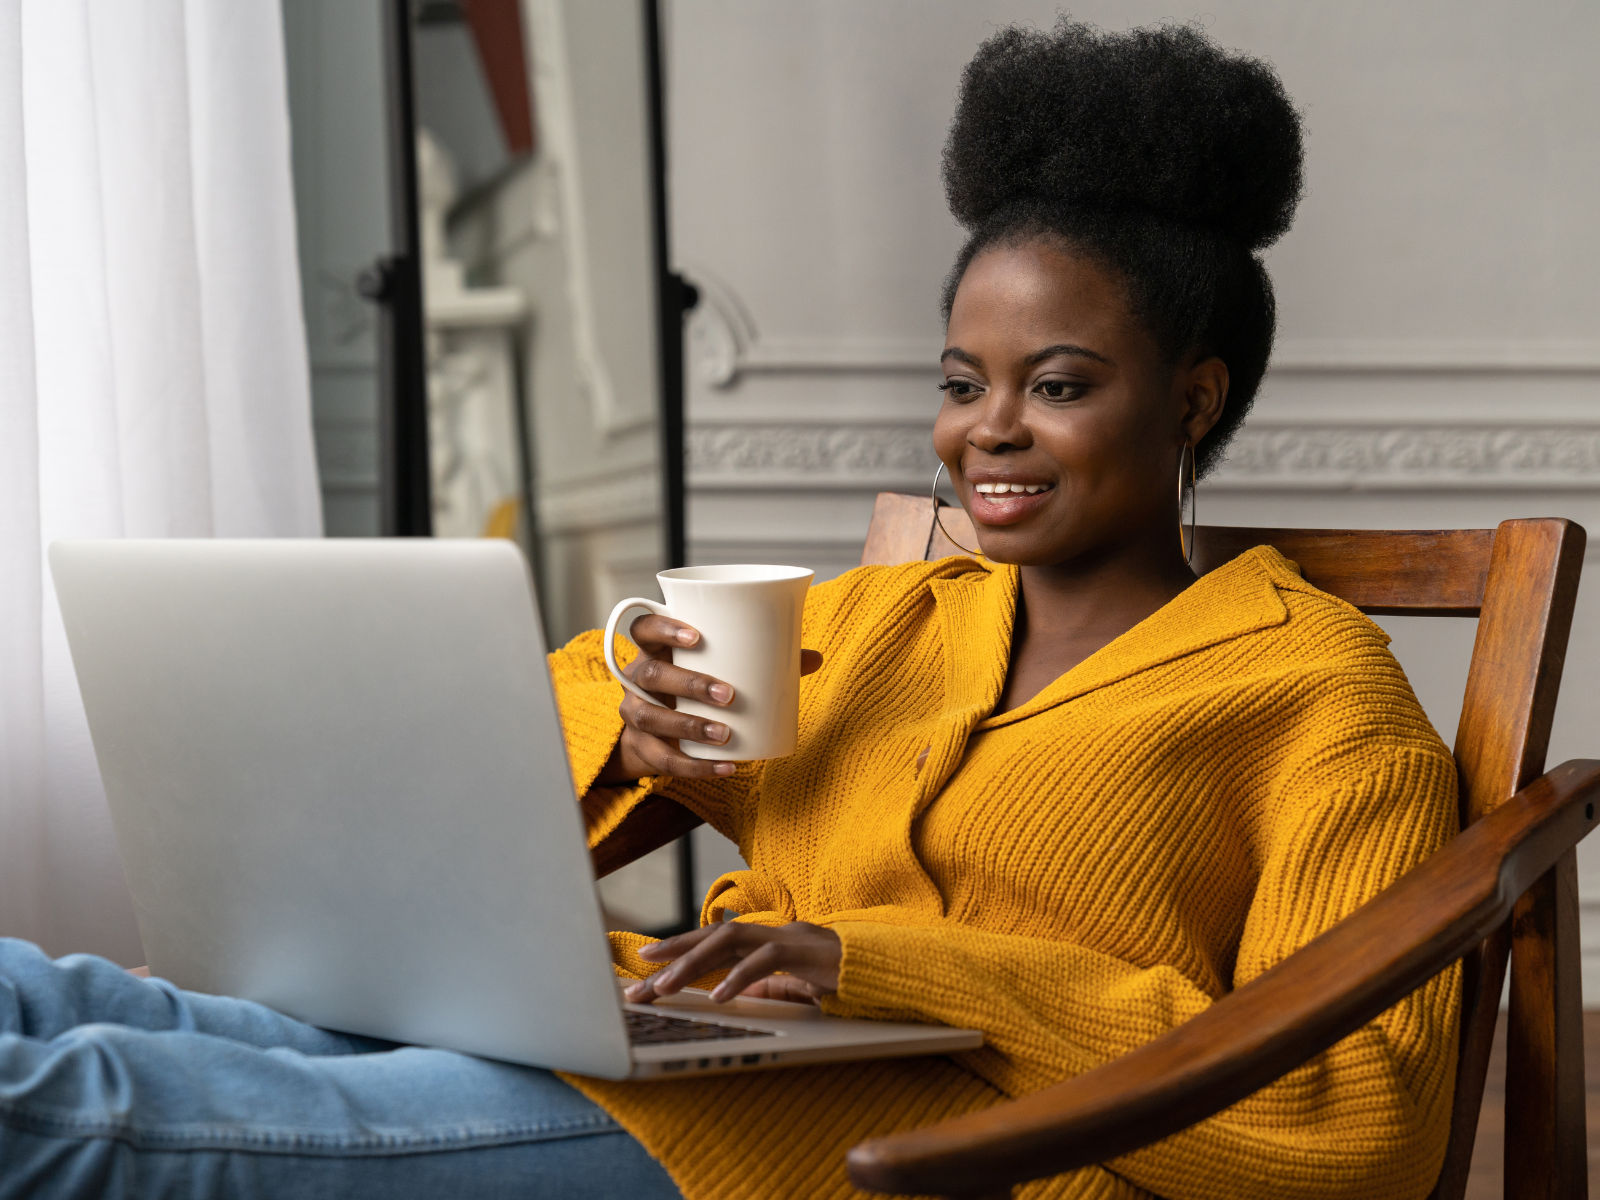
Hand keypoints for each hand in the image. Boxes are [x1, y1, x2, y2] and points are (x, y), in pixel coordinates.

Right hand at [594, 615, 822, 784]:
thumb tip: (813, 658)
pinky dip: (695, 766)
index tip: (696, 636)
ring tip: (725, 734)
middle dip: (689, 683)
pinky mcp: (641, 747)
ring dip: (689, 726)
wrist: (656, 732)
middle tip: (728, 694)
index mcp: (655, 649)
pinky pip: (663, 759)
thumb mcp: (719, 668)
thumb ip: (762, 660)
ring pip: (650, 717)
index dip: (665, 628)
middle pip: (652, 674)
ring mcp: (634, 712)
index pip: (644, 628)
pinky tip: (725, 767)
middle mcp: (638, 678)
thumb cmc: (694, 685)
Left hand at [626, 921, 840, 1005]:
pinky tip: (719, 998)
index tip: (646, 964)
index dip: (680, 949)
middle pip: (712, 937)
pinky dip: (739, 978)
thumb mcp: (795, 986)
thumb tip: (733, 993)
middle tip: (640, 976)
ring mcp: (786, 937)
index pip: (714, 942)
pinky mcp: (804, 950)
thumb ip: (766, 986)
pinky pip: (765, 961)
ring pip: (729, 941)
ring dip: (693, 963)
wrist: (884, 969)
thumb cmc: (841, 976)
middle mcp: (770, 932)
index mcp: (766, 940)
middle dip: (673, 955)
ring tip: (665, 986)